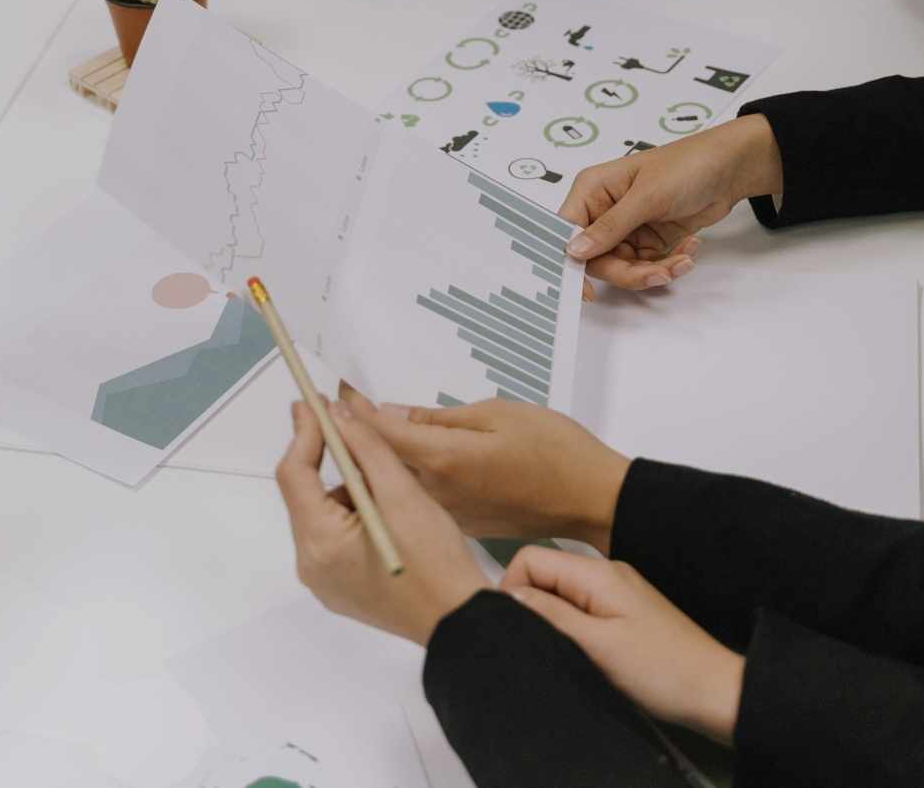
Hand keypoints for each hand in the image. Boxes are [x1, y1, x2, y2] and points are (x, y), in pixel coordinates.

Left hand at [276, 399, 488, 644]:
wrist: (461, 622)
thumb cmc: (435, 559)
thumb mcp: (403, 493)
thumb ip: (367, 448)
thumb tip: (337, 415)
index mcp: (319, 543)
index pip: (295, 474)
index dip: (304, 433)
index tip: (313, 401)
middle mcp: (312, 566)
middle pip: (307, 496)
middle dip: (330, 458)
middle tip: (355, 428)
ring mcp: (326, 582)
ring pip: (325, 515)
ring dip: (349, 487)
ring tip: (390, 479)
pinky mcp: (343, 589)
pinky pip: (338, 538)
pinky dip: (356, 513)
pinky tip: (390, 508)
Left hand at [344, 384, 630, 555]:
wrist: (592, 504)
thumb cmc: (554, 452)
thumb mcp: (496, 416)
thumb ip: (437, 419)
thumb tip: (390, 417)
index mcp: (440, 463)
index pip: (371, 438)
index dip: (345, 415)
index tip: (331, 393)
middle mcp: (434, 497)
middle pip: (367, 473)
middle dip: (347, 441)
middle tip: (337, 408)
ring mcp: (444, 519)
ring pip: (385, 493)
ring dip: (368, 465)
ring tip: (362, 430)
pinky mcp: (455, 530)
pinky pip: (408, 507)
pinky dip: (393, 486)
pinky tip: (399, 464)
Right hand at [502, 547, 744, 743]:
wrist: (713, 690)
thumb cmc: (662, 670)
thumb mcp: (597, 646)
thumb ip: (551, 616)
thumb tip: (508, 595)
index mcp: (597, 573)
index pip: (530, 558)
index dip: (510, 589)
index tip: (514, 627)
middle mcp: (606, 573)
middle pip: (544, 574)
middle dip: (529, 605)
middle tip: (538, 644)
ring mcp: (617, 592)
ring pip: (560, 593)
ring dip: (550, 619)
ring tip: (560, 653)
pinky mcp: (624, 613)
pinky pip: (580, 609)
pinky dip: (569, 628)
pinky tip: (580, 655)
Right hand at [559, 114, 782, 292]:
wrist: (731, 168)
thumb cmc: (686, 166)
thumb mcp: (646, 197)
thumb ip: (609, 227)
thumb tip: (573, 251)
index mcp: (592, 190)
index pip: (568, 231)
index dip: (572, 262)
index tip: (585, 293)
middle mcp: (604, 210)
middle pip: (598, 258)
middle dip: (629, 271)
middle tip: (659, 274)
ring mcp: (628, 226)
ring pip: (625, 267)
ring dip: (655, 269)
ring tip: (683, 259)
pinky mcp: (649, 239)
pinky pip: (648, 265)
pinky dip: (669, 263)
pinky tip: (689, 248)